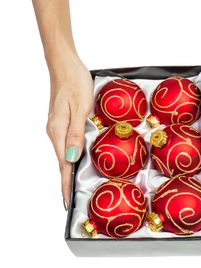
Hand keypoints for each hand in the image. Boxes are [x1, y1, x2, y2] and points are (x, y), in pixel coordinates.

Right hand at [46, 53, 92, 208]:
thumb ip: (75, 134)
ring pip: (64, 153)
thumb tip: (71, 158)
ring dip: (69, 168)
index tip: (66, 201)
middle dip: (66, 180)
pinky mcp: (61, 121)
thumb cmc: (74, 82)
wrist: (65, 65)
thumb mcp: (80, 107)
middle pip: (61, 161)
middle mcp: (54, 131)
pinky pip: (66, 143)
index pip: (62, 163)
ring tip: (74, 184)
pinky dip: (70, 154)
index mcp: (58, 130)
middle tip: (72, 198)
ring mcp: (56, 126)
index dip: (64, 183)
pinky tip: (76, 158)